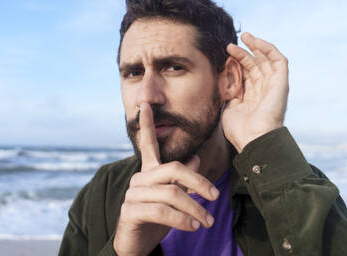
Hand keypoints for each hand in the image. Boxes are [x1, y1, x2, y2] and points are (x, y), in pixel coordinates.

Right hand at [113, 103, 218, 255]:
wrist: (136, 246)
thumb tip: (195, 158)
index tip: (145, 104)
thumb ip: (182, 179)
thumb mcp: (173, 198)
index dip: (146, 123)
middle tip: (215, 196)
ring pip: (171, 193)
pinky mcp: (130, 211)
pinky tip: (193, 226)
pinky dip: (182, 219)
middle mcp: (139, 178)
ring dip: (194, 208)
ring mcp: (133, 194)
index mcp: (149, 172)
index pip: (148, 143)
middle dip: (198, 182)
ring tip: (207, 221)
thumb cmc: (155, 220)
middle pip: (173, 169)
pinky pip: (162, 211)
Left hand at [222, 33, 288, 152]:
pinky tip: (256, 42)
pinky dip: (269, 49)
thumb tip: (223, 77)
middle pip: (255, 66)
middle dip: (244, 52)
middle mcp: (264, 90)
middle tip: (230, 44)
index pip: (246, 74)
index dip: (236, 62)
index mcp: (252, 97)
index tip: (224, 54)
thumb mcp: (229, 106)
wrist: (253, 139)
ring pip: (266, 60)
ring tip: (244, 36)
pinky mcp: (281, 83)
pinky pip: (279, 60)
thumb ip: (229, 91)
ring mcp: (273, 86)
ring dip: (255, 47)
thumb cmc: (240, 130)